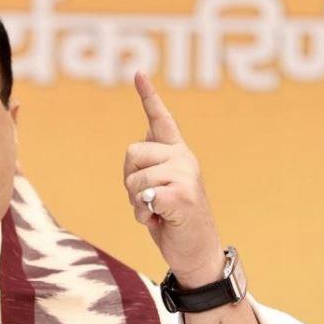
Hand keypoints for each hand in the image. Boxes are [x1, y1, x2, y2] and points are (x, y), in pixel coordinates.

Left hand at [123, 71, 224, 286]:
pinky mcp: (184, 196)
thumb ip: (149, 167)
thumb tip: (140, 144)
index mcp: (176, 154)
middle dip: (128, 181)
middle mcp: (183, 158)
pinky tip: (158, 221)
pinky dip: (143, 215)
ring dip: (135, 203)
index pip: (161, 120)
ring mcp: (186, 176)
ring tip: (154, 212)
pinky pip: (144, 198)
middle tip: (146, 200)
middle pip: (131, 154)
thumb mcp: (158, 189)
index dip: (149, 96)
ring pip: (134, 180)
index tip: (138, 72)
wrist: (195, 251)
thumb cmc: (172, 220)